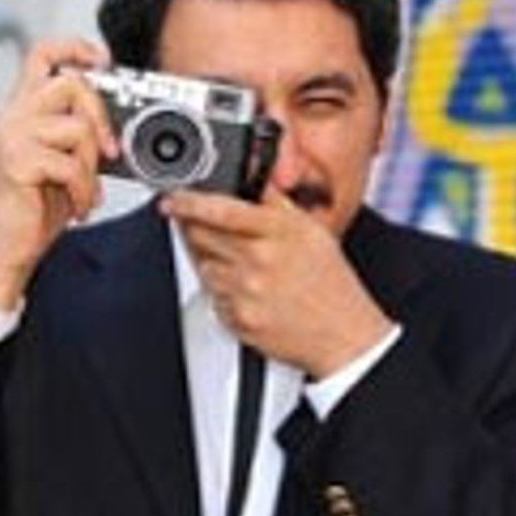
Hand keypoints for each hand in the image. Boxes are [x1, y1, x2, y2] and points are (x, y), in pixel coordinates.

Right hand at [0, 39, 118, 309]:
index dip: (75, 47)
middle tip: (110, 152)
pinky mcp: (17, 162)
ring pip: (77, 128)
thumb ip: (81, 139)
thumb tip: (117, 130)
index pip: (43, 54)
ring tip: (85, 192)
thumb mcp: (64, 165)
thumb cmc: (33, 209)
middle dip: (101, 117)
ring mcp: (12, 136)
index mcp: (23, 110)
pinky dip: (84, 191)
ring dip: (92, 167)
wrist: (6, 250)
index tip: (103, 61)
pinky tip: (79, 208)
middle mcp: (13, 116)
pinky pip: (70, 165)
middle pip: (70, 82)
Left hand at [161, 188, 394, 378]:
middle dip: (194, 229)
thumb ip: (278, 204)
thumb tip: (254, 180)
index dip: (189, 202)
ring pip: (204, 267)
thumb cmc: (331, 285)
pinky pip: (214, 298)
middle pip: (201, 235)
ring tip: (243, 268)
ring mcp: (247, 291)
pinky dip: (224, 294)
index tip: (173, 200)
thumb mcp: (312, 231)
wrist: (342, 335)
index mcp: (279, 231)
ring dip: (213, 263)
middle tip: (199, 228)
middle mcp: (260, 259)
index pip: (221, 209)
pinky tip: (249, 293)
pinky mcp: (239, 319)